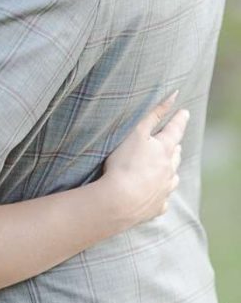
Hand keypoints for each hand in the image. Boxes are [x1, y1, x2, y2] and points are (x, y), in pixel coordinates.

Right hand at [102, 92, 187, 228]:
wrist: (119, 201)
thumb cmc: (125, 163)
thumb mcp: (137, 133)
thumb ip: (154, 114)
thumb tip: (174, 96)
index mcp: (165, 149)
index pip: (175, 130)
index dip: (179, 119)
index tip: (184, 112)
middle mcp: (169, 170)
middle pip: (175, 155)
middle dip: (174, 147)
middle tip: (174, 141)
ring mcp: (164, 190)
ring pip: (172, 177)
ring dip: (170, 170)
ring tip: (167, 167)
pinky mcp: (156, 207)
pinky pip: (161, 198)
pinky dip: (160, 193)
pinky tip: (154, 194)